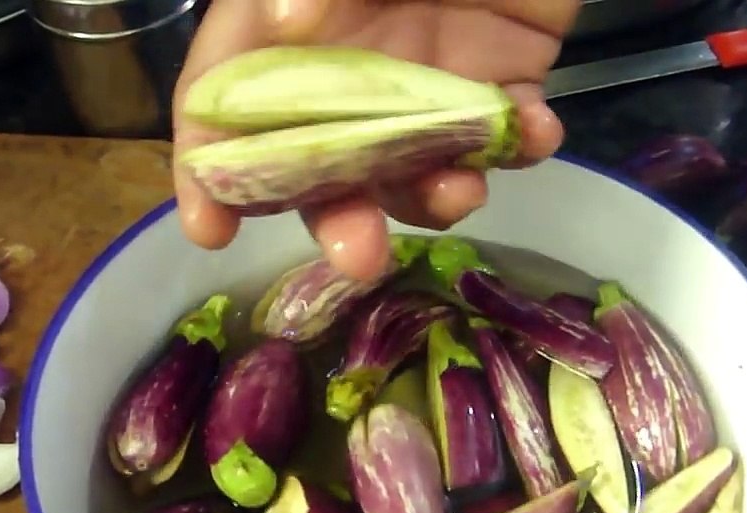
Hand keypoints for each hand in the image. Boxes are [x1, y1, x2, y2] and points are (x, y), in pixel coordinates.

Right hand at [171, 0, 579, 279]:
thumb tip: (279, 26)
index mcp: (289, 15)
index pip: (226, 94)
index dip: (209, 164)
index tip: (210, 226)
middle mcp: (349, 59)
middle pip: (318, 160)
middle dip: (334, 215)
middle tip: (359, 256)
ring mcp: (425, 80)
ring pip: (410, 170)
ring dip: (431, 196)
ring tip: (463, 190)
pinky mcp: (501, 86)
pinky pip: (501, 142)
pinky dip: (518, 149)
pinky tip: (538, 131)